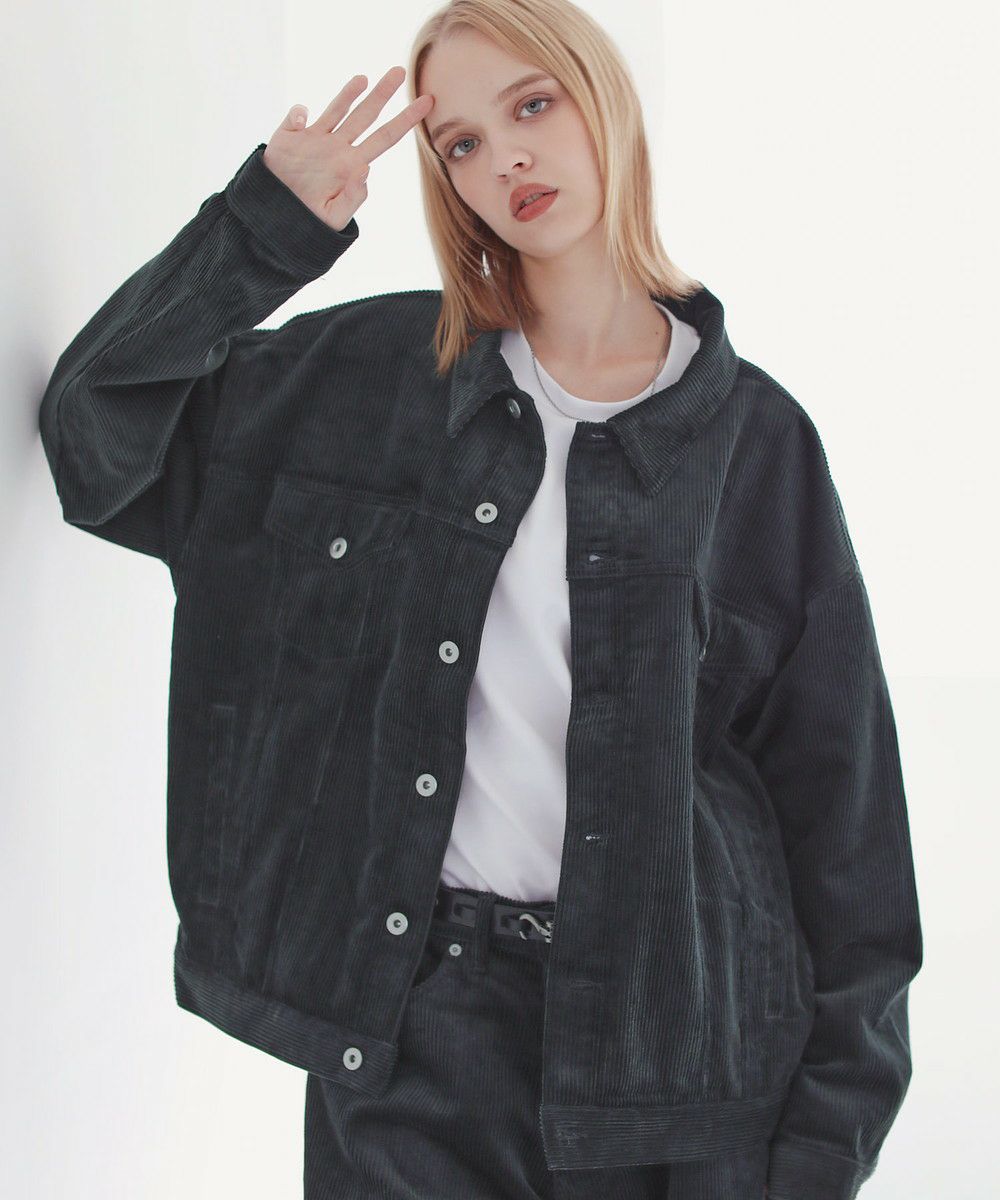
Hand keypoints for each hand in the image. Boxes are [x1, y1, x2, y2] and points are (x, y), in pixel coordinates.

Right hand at [262, 65, 434, 232]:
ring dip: (349, 93)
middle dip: (383, 93)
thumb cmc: (309, 221)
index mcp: (352, 165)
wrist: (277, 217)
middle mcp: (338, 147)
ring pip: (336, 109)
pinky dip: (299, 114)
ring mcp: (315, 138)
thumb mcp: (334, 218)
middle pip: (366, 115)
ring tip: (364, 79)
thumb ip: (352, 197)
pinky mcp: (290, 136)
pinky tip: (301, 121)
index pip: (385, 138)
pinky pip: (296, 117)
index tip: (427, 103)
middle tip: (400, 72)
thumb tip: (365, 170)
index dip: (406, 120)